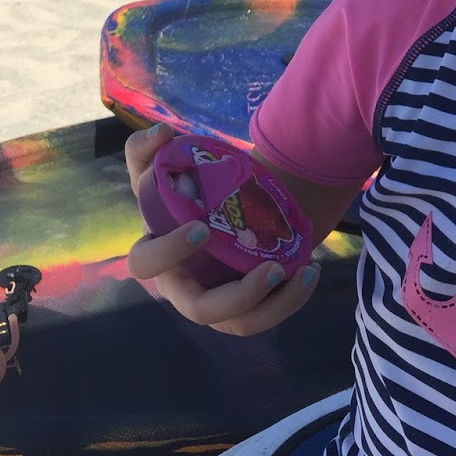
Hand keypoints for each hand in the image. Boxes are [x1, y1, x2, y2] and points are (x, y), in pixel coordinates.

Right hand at [123, 122, 320, 335]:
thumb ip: (147, 147)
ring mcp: (216, 304)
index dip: (168, 253)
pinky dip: (289, 302)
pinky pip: (264, 318)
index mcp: (156, 256)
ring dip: (273, 305)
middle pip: (199, 309)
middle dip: (235, 296)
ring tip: (303, 272)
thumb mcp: (162, 166)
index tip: (201, 229)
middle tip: (271, 267)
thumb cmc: (187, 192)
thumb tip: (162, 133)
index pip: (145, 265)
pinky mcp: (245, 309)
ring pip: (239, 323)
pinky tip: (310, 271)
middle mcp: (183, 287)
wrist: (226, 208)